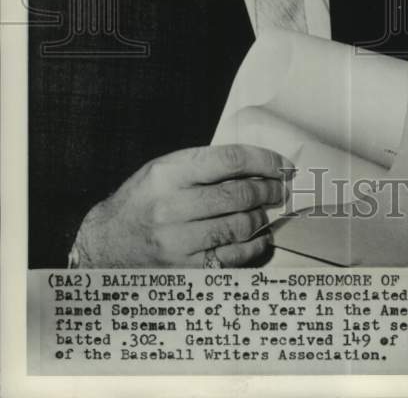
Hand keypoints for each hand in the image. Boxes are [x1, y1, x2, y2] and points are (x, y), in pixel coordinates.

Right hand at [72, 144, 293, 267]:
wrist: (103, 246)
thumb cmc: (140, 202)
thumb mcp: (162, 171)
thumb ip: (203, 166)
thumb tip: (256, 166)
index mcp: (168, 174)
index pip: (229, 160)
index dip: (264, 160)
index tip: (282, 164)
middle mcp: (171, 207)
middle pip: (239, 195)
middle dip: (269, 190)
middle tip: (280, 189)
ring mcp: (177, 243)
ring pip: (239, 227)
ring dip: (262, 218)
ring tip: (268, 211)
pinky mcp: (183, 271)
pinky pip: (231, 258)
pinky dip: (253, 247)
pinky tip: (259, 238)